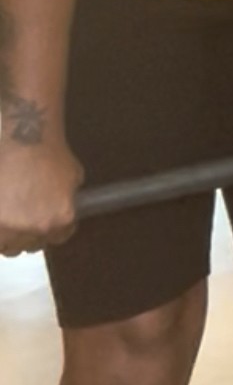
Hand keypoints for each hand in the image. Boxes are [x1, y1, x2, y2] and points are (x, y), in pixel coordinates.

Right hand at [0, 137, 81, 254]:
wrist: (25, 137)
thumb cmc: (48, 151)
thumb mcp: (73, 177)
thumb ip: (69, 198)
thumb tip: (65, 204)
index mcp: (61, 220)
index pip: (58, 238)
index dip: (49, 229)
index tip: (42, 223)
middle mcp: (38, 227)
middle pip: (30, 245)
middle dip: (27, 234)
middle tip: (20, 219)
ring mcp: (11, 226)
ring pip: (7, 246)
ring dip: (7, 236)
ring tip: (8, 217)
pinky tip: (1, 214)